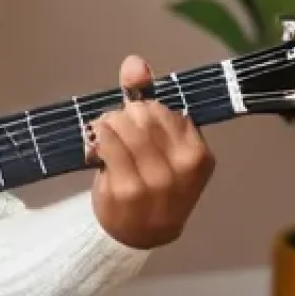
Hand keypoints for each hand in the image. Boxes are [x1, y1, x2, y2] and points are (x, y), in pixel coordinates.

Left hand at [88, 55, 214, 249]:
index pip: (165, 110)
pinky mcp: (127, 190)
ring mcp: (156, 182)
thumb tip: (134, 61)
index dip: (143, 111)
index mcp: (198, 154)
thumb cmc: (151, 181)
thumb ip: (147, 98)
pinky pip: (106, 143)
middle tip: (115, 130)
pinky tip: (95, 147)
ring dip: (107, 125)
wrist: (139, 234)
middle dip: (124, 116)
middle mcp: (183, 168)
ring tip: (104, 138)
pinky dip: (96, 138)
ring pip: (124, 125)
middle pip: (143, 114)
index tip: (135, 125)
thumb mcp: (159, 142)